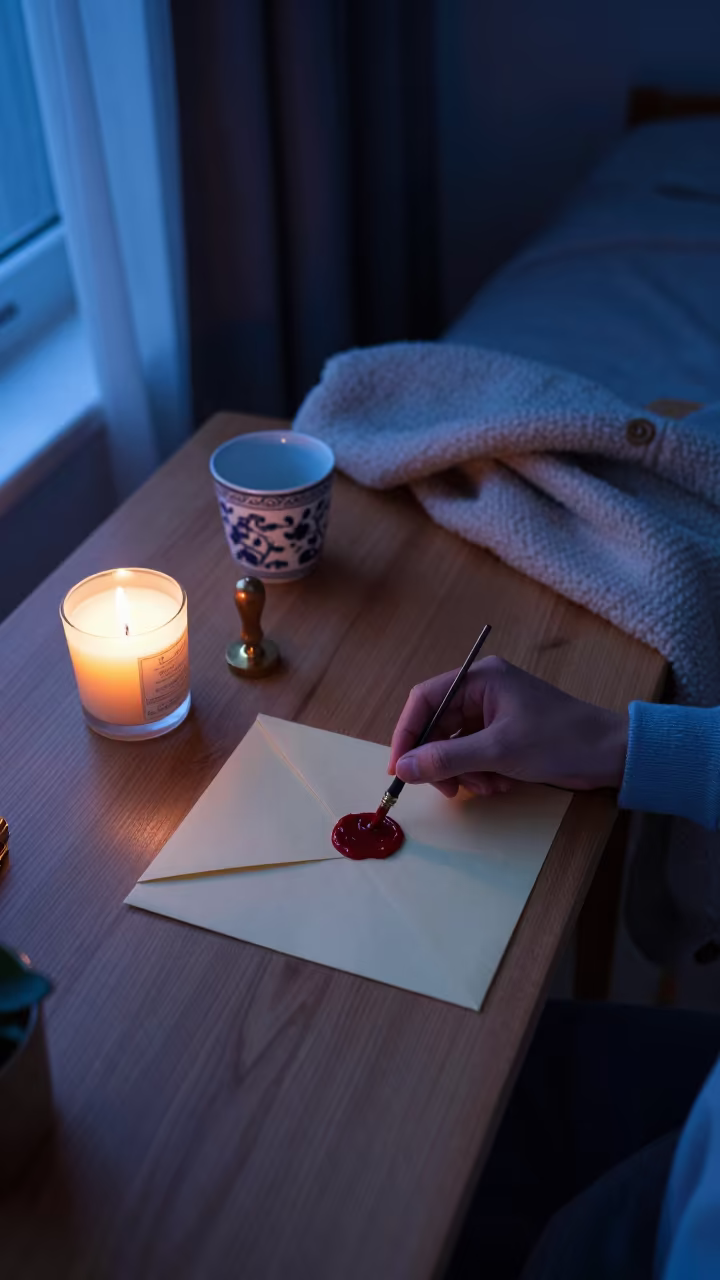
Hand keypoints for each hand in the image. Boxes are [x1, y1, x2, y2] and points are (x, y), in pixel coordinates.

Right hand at [388, 656, 627, 797]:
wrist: (612, 755)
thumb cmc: (560, 740)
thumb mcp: (498, 751)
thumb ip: (447, 759)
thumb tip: (404, 767)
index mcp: (480, 679)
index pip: (425, 700)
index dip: (407, 733)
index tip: (399, 767)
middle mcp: (484, 691)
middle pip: (438, 726)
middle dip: (440, 761)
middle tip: (447, 789)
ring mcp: (495, 714)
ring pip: (456, 746)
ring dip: (465, 772)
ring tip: (487, 785)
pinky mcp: (506, 736)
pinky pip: (475, 755)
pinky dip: (482, 774)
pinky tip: (502, 784)